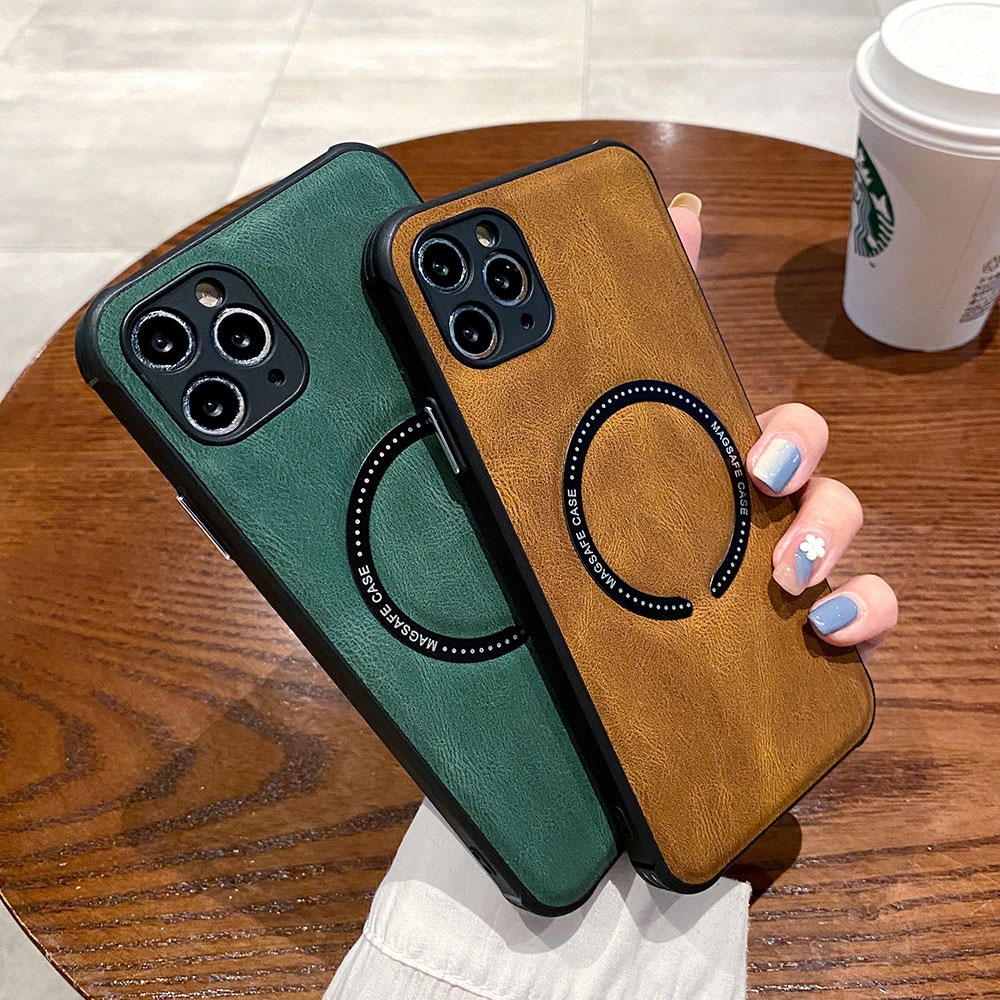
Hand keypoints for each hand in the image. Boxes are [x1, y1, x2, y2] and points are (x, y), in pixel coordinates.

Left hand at [669, 194, 897, 655]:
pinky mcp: (790, 622)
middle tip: (767, 517)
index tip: (761, 460)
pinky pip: (857, 616)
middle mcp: (765, 514)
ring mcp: (782, 566)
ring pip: (842, 552)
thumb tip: (677, 214)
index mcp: (727, 466)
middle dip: (817, 501)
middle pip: (826, 493)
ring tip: (792, 583)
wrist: (591, 612)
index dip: (792, 441)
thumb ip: (658, 312)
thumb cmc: (628, 496)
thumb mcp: (633, 408)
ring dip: (832, 556)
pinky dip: (862, 616)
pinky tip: (827, 630)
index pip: (789, 438)